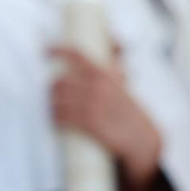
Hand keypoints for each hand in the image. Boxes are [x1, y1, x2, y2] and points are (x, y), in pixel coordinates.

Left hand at [50, 46, 161, 187]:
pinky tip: (55, 119)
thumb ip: (111, 74)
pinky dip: (55, 118)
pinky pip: (63, 117)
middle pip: (61, 81)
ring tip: (53, 109)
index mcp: (106, 74)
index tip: (46, 51)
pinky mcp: (91, 123)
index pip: (78, 55)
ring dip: (52, 105)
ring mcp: (95, 104)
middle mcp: (99, 86)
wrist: (143, 140)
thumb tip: (103, 62)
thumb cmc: (131, 115)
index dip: (58, 50)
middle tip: (52, 94)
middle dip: (52, 88)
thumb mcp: (122, 88)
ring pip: (59, 99)